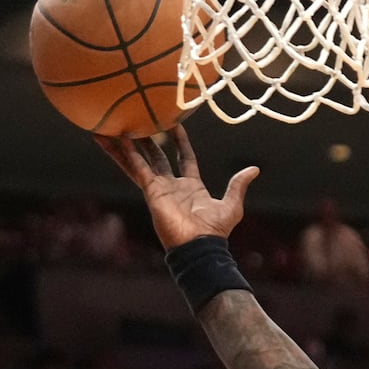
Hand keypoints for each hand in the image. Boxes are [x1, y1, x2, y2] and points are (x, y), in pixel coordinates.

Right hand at [95, 126, 258, 249]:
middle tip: (139, 121)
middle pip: (157, 157)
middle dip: (148, 141)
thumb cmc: (216, 231)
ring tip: (113, 128)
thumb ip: (238, 185)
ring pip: (140, 161)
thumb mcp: (232, 203)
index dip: (180, 142)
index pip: (184, 158)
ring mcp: (159, 188)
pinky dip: (127, 155)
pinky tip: (116, 140)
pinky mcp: (151, 191)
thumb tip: (254, 170)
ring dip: (126, 145)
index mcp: (192, 187)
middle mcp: (172, 186)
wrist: (200, 246)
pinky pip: (137, 169)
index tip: (176, 123)